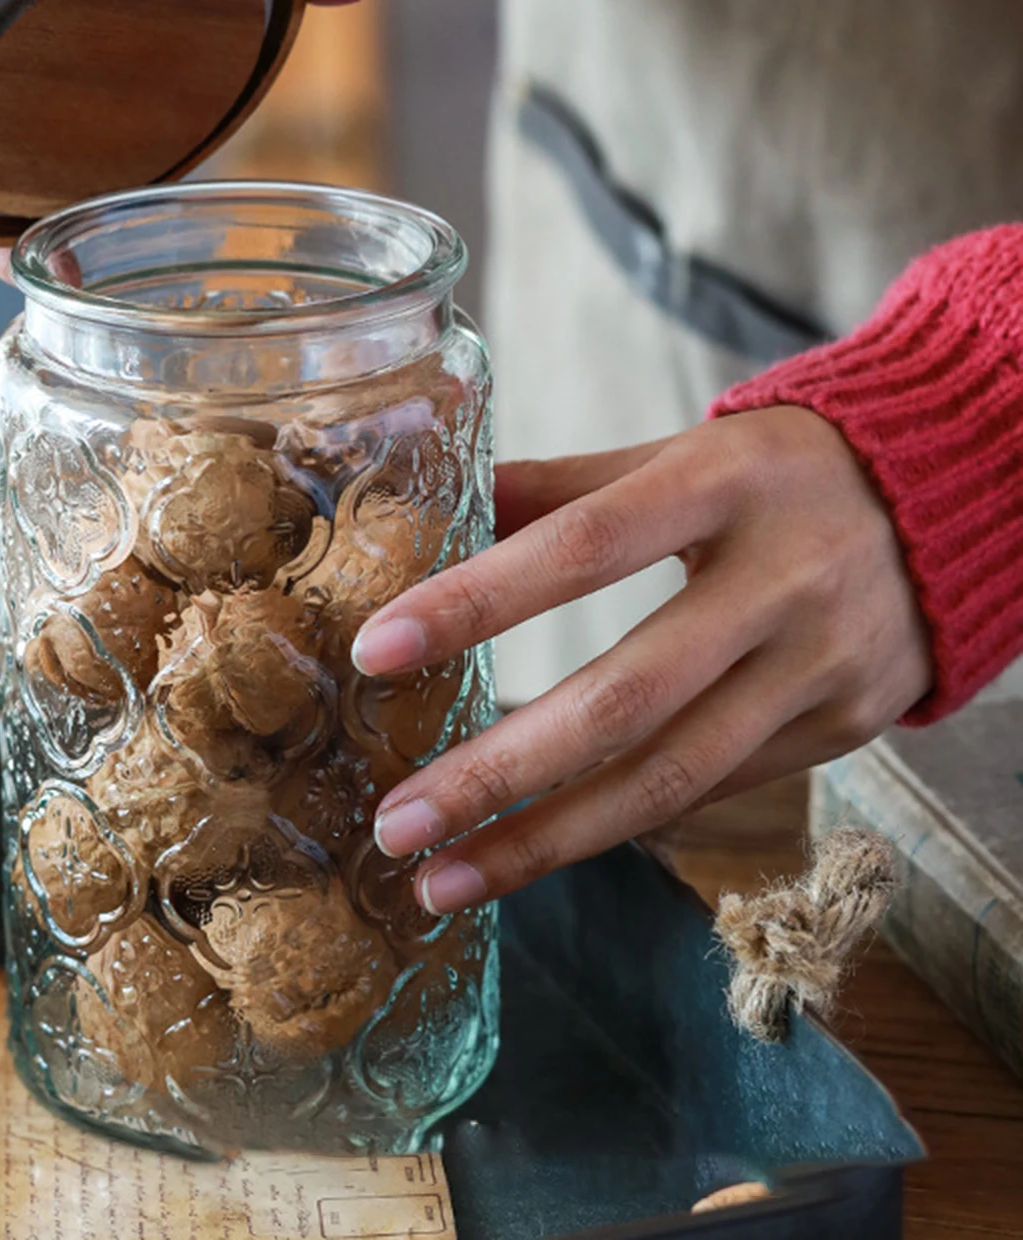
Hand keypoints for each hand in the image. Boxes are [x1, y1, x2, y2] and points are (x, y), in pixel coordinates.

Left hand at [353, 406, 933, 912]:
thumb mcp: (679, 451)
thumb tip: (435, 507)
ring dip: (547, 841)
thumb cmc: (782, 467)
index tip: (375, 650)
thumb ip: (560, 486)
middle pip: (626, 699)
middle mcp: (781, 583)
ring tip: (443, 880)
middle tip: (395, 822)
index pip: (581, 549)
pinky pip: (712, 791)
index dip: (477, 602)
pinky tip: (537, 850)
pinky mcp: (841, 729)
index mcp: (723, 484)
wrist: (957, 498)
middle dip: (498, 772)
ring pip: (671, 778)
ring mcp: (819, 668)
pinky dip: (618, 826)